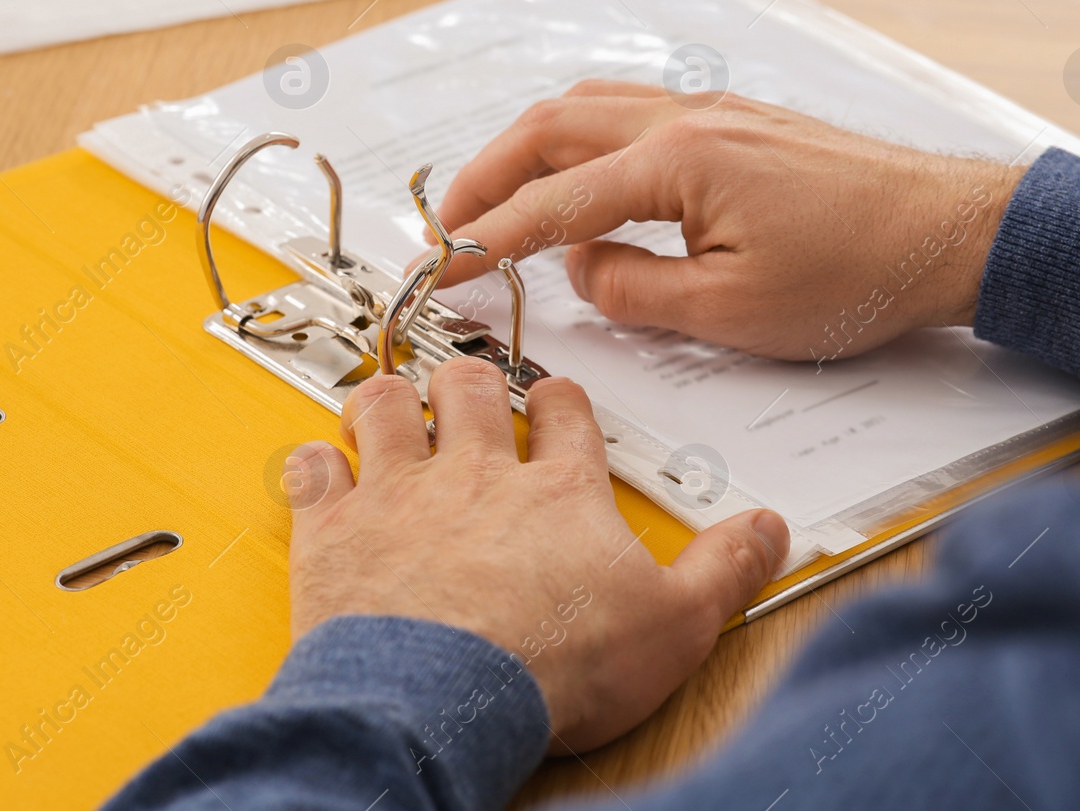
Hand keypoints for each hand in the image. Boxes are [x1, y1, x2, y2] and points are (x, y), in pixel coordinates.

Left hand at [284, 357, 789, 752]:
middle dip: (467, 380)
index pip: (566, 416)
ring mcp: (399, 494)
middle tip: (465, 383)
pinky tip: (317, 465)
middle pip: (469, 390)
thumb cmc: (552, 665)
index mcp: (557, 491)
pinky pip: (313, 474)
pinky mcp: (335, 531)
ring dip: (385, 400)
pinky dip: (312, 466)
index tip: (559, 402)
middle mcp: (475, 475)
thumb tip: (767, 532)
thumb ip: (723, 570)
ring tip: (388, 398)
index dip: (563, 403)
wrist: (444, 699)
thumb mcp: (673, 627)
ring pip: (386, 410)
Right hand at [431, 81, 1024, 361]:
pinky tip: (579, 175)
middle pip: (550, 126)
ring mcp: (711, 110)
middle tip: (446, 224)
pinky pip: (629, 113)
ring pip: (586, 107)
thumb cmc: (857, 274)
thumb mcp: (733, 313)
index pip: (551, 201)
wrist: (950, 231)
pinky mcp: (733, 122)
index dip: (487, 239)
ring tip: (496, 195)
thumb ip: (637, 291)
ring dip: (527, 148)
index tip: (441, 266)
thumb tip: (584, 272)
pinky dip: (579, 140)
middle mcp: (685, 117)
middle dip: (485, 174)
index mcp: (678, 162)